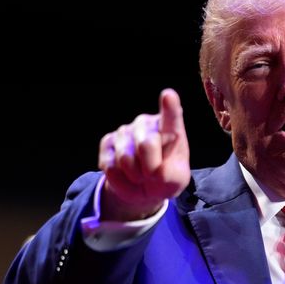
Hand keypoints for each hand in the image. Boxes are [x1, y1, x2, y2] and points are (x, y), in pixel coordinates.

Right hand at [98, 88, 189, 220]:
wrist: (143, 187)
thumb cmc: (165, 177)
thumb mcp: (177, 180)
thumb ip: (170, 174)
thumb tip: (156, 170)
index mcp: (170, 129)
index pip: (171, 117)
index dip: (170, 106)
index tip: (168, 96)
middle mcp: (146, 124)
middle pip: (146, 146)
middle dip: (150, 169)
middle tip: (153, 174)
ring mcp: (125, 131)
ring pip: (125, 159)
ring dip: (135, 176)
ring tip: (141, 175)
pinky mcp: (107, 142)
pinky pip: (111, 167)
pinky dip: (121, 181)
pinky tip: (127, 176)